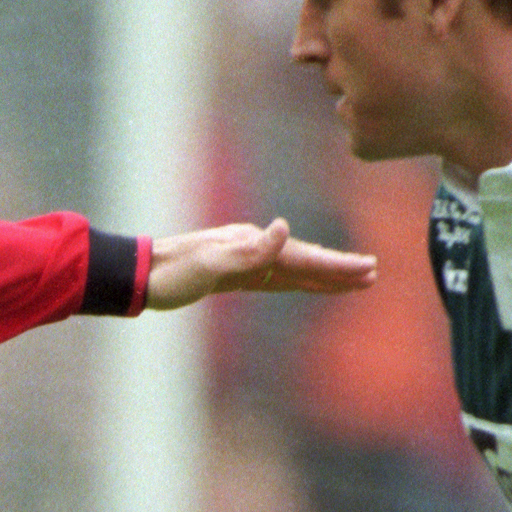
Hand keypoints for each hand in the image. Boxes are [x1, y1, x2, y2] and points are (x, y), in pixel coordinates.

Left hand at [142, 218, 377, 310]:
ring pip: (293, 271)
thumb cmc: (170, 272)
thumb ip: (250, 250)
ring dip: (322, 276)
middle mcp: (252, 248)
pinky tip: (305, 283)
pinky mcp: (232, 276)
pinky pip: (274, 279)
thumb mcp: (209, 264)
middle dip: (338, 269)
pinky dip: (295, 282)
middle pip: (304, 261)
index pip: (303, 257)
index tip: (367, 270)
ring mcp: (243, 261)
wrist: (137, 275)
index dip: (336, 266)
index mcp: (252, 245)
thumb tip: (285, 228)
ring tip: (352, 281)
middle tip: (374, 274)